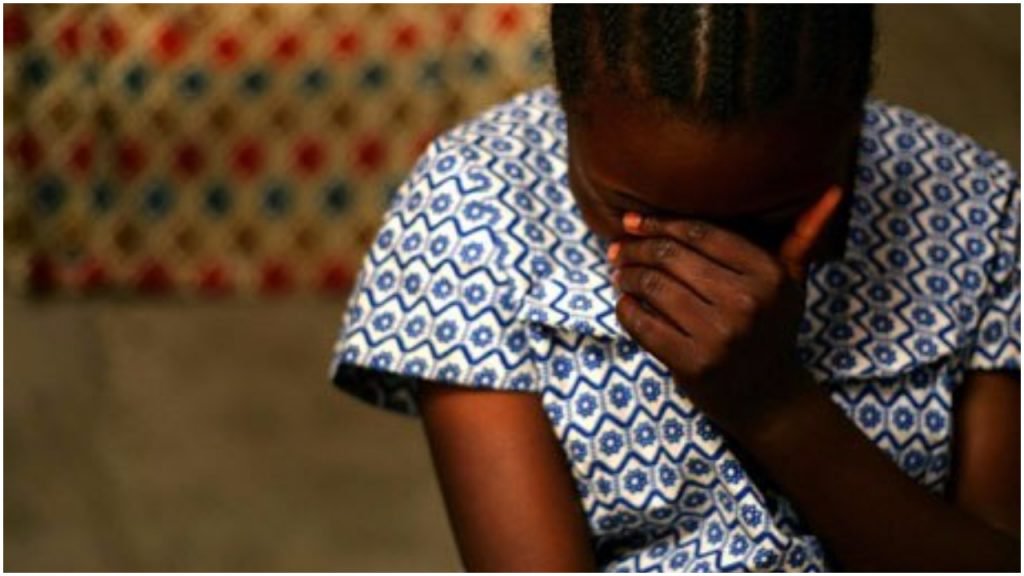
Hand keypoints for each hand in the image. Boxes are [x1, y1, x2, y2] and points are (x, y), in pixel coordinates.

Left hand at [608, 186, 842, 438]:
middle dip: (636, 248)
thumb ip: (804, 236)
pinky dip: (626, 309)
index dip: (660, 223)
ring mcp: (718, 335)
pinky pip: (644, 324)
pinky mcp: (692, 363)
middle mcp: (746, 302)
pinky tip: (624, 301)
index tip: (632, 221)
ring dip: (628, 276)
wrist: (769, 399)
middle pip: (672, 257)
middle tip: (617, 247)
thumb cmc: (772, 329)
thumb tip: (834, 189)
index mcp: (768, 275)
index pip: (701, 234)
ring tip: (619, 272)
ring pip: (654, 288)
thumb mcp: (792, 283)